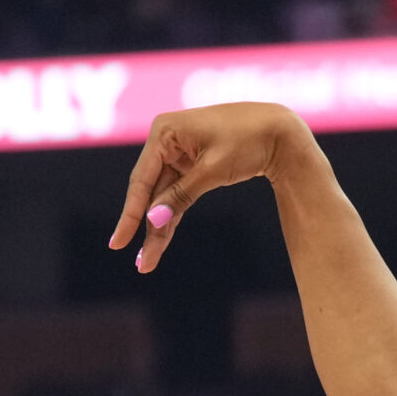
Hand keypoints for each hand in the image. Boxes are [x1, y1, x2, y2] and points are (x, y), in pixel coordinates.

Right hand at [108, 102, 310, 272]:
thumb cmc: (247, 141)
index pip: (142, 180)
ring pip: (162, 197)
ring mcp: (177, 152)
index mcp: (164, 131)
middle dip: (146, 228)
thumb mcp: (213, 170)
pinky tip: (162, 240)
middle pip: (150, 192)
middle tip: (141, 263)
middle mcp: (165, 140)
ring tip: (148, 261)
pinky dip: (172, 216)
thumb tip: (153, 220)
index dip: (130, 214)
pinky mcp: (190, 164)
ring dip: (158, 228)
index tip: (117, 243)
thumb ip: (181, 195)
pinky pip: (177, 194)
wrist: (279, 131)